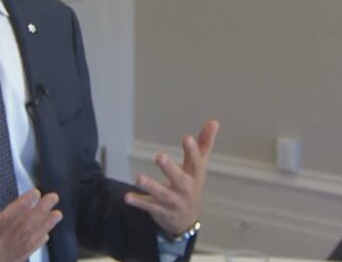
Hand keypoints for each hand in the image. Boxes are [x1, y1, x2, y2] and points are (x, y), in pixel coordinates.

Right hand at [0, 185, 62, 261]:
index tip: (36, 193)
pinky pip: (22, 257)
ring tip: (57, 215)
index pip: (5, 221)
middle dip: (39, 213)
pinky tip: (44, 237)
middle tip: (54, 198)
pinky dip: (35, 245)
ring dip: (43, 228)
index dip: (21, 206)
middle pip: (22, 231)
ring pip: (26, 244)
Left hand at [124, 120, 218, 235]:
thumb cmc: (193, 184)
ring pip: (161, 194)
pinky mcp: (159, 209)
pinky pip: (148, 206)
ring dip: (150, 186)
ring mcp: (172, 201)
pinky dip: (138, 202)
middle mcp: (184, 188)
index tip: (187, 138)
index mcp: (194, 174)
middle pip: (178, 179)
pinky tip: (127, 197)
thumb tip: (214, 121)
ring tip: (138, 178)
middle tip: (160, 156)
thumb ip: (205, 143)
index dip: (192, 151)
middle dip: (169, 169)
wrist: (188, 220)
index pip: (195, 162)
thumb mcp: (200, 165)